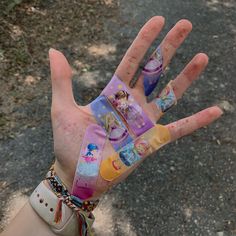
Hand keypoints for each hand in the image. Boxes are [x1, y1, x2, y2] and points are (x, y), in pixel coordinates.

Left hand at [49, 16, 221, 199]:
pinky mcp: (151, 142)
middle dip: (169, 48)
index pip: (131, 61)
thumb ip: (62, 80)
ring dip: (186, 78)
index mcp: (112, 94)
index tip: (158, 20)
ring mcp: (143, 122)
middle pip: (154, 71)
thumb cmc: (68, 143)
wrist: (78, 173)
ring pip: (169, 95)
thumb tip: (54, 50)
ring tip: (202, 57)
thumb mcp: (62, 108)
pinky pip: (178, 129)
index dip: (144, 41)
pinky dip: (196, 121)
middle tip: (185, 25)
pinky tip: (216, 111)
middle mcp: (131, 104)